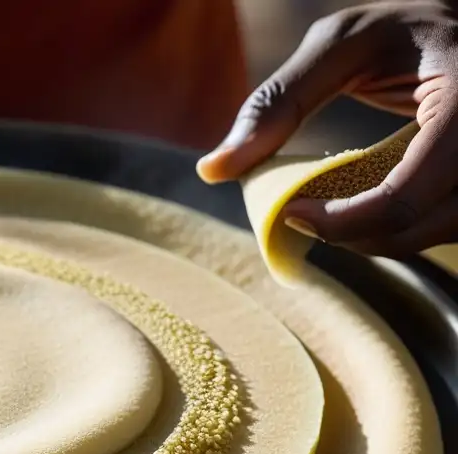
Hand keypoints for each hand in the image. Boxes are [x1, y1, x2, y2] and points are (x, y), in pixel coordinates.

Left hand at [196, 1, 457, 256]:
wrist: (457, 27)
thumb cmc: (397, 32)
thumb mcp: (339, 47)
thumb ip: (278, 103)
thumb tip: (211, 169)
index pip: (405, 195)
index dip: (342, 221)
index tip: (291, 215)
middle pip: (424, 224)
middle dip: (358, 234)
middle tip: (307, 218)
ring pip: (440, 232)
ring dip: (381, 236)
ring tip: (335, 211)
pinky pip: (448, 223)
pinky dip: (403, 226)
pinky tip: (368, 206)